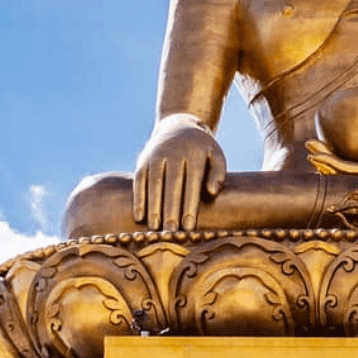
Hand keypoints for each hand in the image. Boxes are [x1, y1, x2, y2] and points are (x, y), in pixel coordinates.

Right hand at [133, 113, 226, 230]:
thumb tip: (212, 193)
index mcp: (194, 153)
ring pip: (154, 183)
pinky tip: (140, 216)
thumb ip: (218, 173)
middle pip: (172, 184)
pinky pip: (139, 180)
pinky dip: (139, 198)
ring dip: (153, 207)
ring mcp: (156, 155)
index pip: (192, 182)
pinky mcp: (143, 159)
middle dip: (171, 210)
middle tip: (171, 233)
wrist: (179, 125)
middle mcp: (174, 152)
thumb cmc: (201, 149)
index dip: (190, 205)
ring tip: (155, 229)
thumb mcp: (216, 155)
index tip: (189, 227)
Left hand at [305, 126, 357, 178]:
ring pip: (350, 177)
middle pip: (345, 176)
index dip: (331, 163)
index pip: (351, 171)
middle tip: (308, 146)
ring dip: (332, 164)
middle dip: (325, 162)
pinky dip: (344, 166)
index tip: (315, 152)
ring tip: (315, 150)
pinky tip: (335, 155)